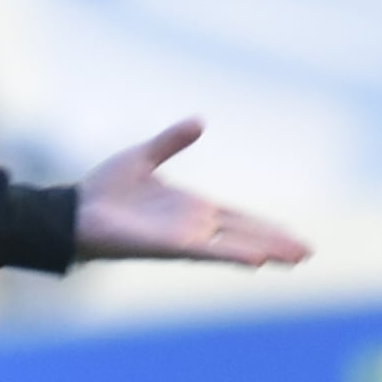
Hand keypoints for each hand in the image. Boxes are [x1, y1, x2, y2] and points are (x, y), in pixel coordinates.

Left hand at [72, 118, 309, 269]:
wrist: (73, 211)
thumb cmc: (104, 190)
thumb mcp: (143, 156)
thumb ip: (171, 141)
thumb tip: (199, 120)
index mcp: (191, 209)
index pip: (239, 220)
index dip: (266, 228)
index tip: (293, 237)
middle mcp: (192, 227)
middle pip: (244, 235)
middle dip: (276, 243)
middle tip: (307, 253)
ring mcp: (183, 239)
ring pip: (234, 246)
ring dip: (265, 250)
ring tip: (295, 257)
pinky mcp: (169, 247)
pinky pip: (208, 251)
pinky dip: (233, 254)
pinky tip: (257, 260)